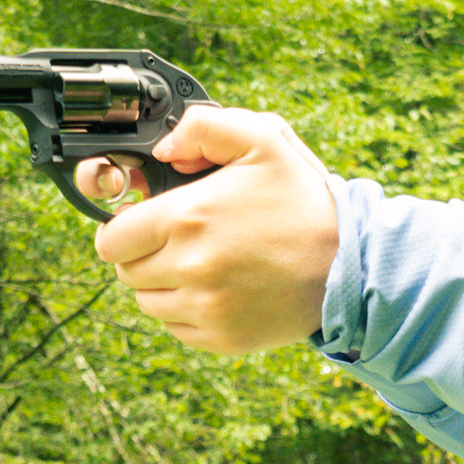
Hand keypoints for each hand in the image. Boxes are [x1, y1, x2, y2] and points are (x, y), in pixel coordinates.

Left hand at [88, 106, 338, 354]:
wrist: (352, 264)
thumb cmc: (305, 202)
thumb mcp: (265, 140)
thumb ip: (205, 126)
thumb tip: (164, 149)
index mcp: (188, 218)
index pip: (111, 238)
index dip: (125, 226)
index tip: (148, 222)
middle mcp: (190, 267)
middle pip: (126, 271)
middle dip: (145, 253)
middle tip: (184, 239)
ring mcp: (205, 308)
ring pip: (147, 301)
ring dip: (164, 283)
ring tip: (206, 263)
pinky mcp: (220, 338)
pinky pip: (176, 328)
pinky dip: (188, 310)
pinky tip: (221, 289)